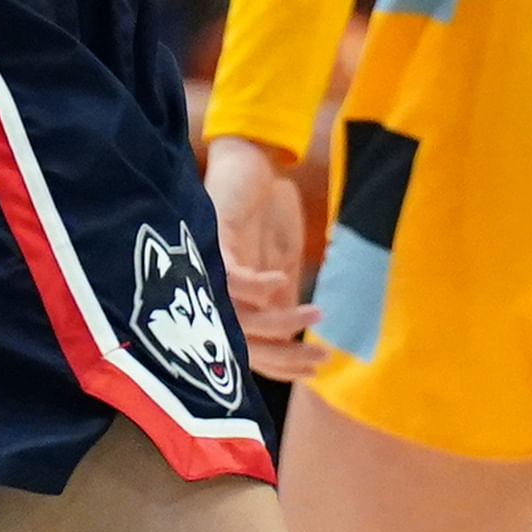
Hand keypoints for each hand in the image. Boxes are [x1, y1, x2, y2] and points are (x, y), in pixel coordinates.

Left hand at [204, 137, 325, 380]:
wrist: (249, 162)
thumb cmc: (263, 210)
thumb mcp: (280, 260)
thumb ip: (281, 298)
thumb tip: (292, 337)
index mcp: (234, 302)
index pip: (252, 349)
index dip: (282, 364)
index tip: (317, 369)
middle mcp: (216, 295)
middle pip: (242, 344)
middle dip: (282, 357)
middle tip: (321, 357)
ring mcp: (211, 273)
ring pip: (237, 318)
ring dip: (277, 323)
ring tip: (315, 315)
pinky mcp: (211, 245)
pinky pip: (228, 279)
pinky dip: (254, 286)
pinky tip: (279, 282)